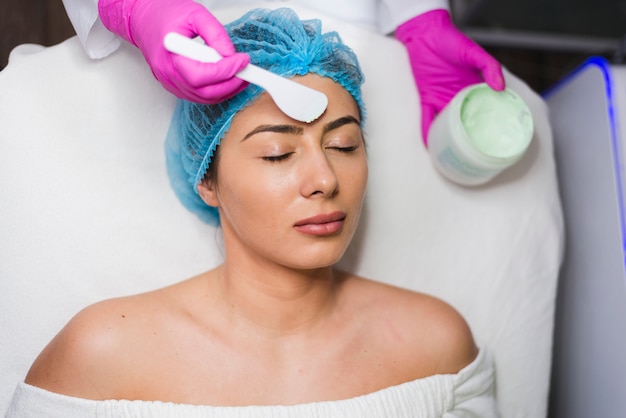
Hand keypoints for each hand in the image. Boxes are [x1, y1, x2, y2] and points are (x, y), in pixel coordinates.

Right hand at [98, 0, 249, 102]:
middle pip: (205, 92)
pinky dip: (216, 92)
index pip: (202, 75)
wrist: (144, 18)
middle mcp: (168, 74)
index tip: (242, 61)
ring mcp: (170, 83)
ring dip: (226, 91)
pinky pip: (199, 97)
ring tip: (240, 76)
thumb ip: (215, 34)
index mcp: (170, 55)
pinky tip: (227, 81)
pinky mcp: (175, 86)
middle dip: (231, 85)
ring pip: (204, 98)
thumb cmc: (164, 14)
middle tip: (246, 73)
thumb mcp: (195, 14)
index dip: (226, 71)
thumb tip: (231, 54)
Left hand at [395, 9, 504, 145]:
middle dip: (469, 139)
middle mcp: (456, 98)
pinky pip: (426, 118)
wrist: (425, 34)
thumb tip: (500, 87)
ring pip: (445, 124)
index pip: (483, 110)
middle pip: (464, 122)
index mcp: (472, 89)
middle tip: (477, 156)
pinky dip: (427, 131)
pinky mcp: (425, 97)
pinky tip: (431, 146)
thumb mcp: (475, 53)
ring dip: (448, 139)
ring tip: (454, 157)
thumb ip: (489, 67)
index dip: (489, 125)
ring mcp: (440, 99)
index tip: (496, 140)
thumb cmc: (451, 40)